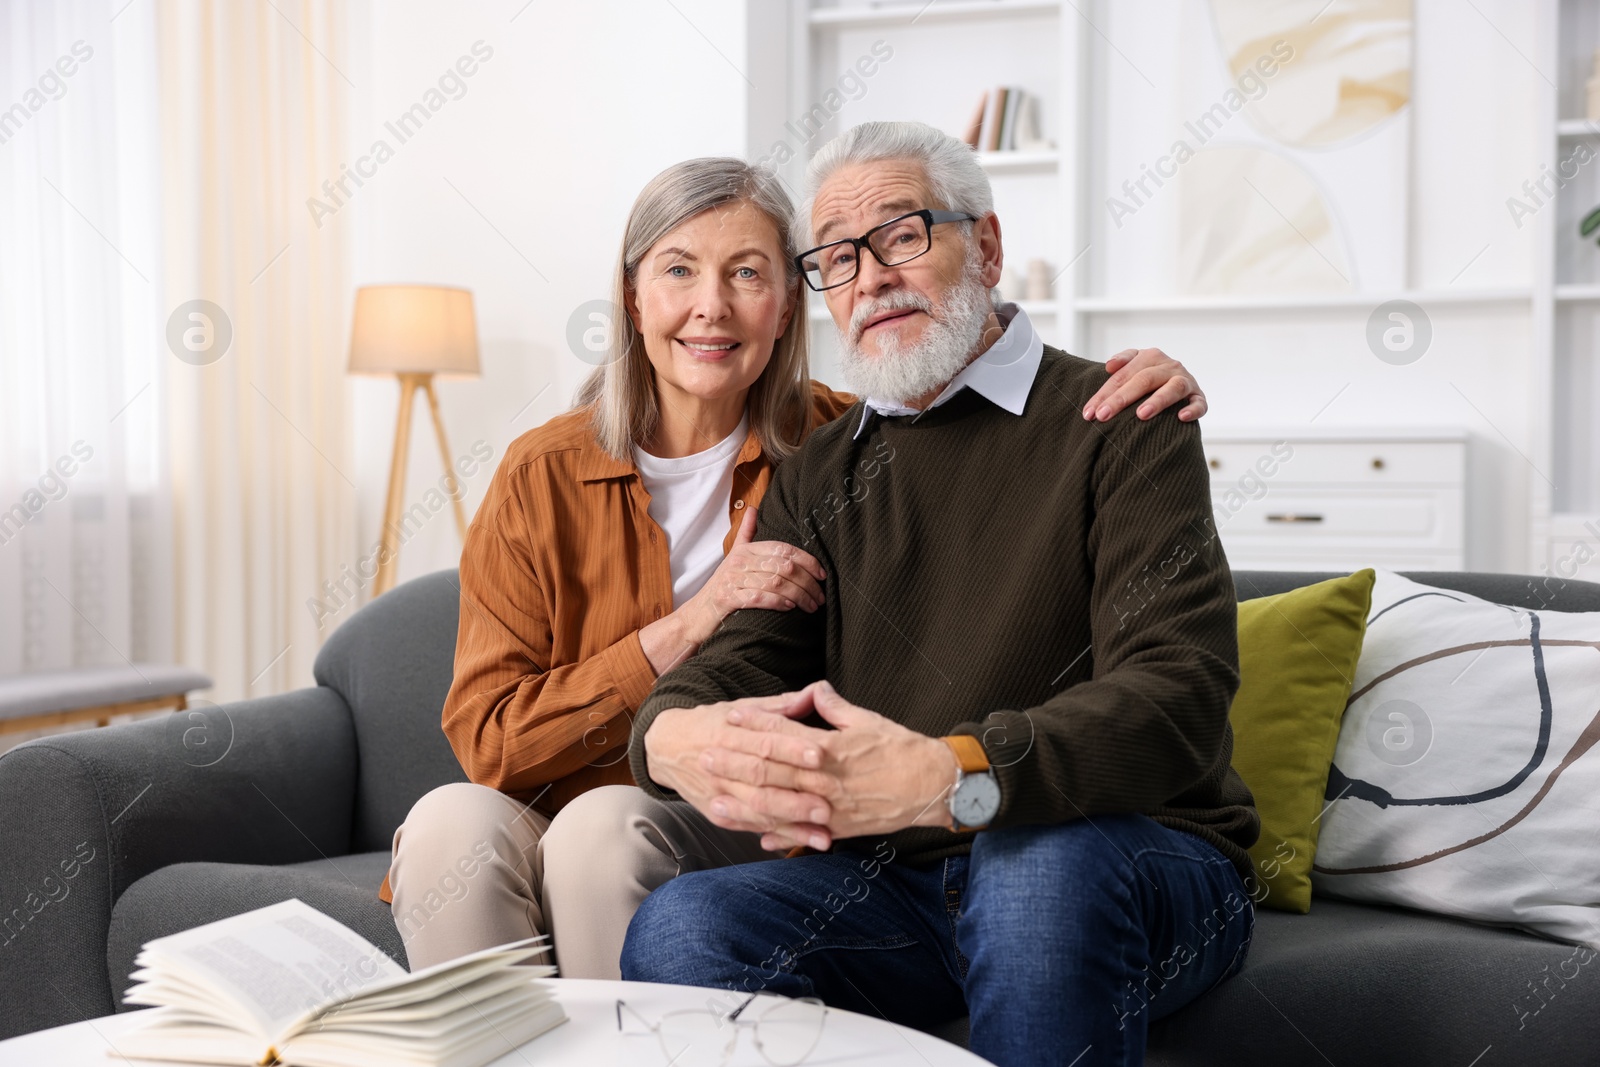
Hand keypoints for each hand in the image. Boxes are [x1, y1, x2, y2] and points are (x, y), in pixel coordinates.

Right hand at [638, 508, 826, 674]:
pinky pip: (758, 597)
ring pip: (775, 583)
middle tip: (821, 597)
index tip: (822, 575)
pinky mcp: (728, 599)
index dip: (807, 560)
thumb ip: (746, 534)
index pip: (783, 549)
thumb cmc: (721, 586)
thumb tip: (754, 509)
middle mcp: (739, 561)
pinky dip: (778, 602)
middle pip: (783, 566)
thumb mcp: (733, 557)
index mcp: (745, 550)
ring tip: (811, 606)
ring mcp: (732, 580)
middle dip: (808, 582)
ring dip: (799, 595)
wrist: (697, 615)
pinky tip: (790, 607)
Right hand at [642, 693, 835, 850]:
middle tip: (829, 801)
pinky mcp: (717, 813)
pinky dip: (775, 836)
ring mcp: (718, 792)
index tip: (820, 754)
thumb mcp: (739, 708)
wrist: (666, 748)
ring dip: (792, 822)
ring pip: (757, 809)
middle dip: (796, 792)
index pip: (764, 741)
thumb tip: (813, 693)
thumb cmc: (711, 724)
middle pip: (762, 779)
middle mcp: (722, 764)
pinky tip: (800, 842)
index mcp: (729, 732)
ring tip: (823, 832)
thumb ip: (778, 706)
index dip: (792, 747)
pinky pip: (748, 826)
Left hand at [703, 681, 957, 850]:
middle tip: (705, 757)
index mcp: (829, 747)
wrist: (933, 786)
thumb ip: (835, 707)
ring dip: (744, 805)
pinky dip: (780, 837)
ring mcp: (829, 807)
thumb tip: (814, 690)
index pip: (782, 734)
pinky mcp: (839, 828)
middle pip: (770, 771)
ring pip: (779, 807)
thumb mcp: (867, 720)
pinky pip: (803, 834)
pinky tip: (756, 837)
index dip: (753, 725)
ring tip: (716, 801)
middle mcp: (823, 779)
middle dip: (735, 764)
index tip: (728, 717)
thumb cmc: (901, 748)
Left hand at [1082, 347, 1206, 422]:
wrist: (1181, 386)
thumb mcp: (1135, 367)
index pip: (1122, 375)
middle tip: (1104, 416)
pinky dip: (1193, 409)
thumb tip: (1109, 366)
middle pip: (1143, 379)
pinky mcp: (1198, 396)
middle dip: (1121, 398)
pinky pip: (1199, 402)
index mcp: (1149, 357)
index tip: (1089, 413)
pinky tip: (1181, 417)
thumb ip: (1122, 364)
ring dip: (1158, 400)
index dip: (1104, 394)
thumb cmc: (1150, 380)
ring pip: (1173, 387)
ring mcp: (1185, 380)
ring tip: (1141, 414)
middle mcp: (1169, 366)